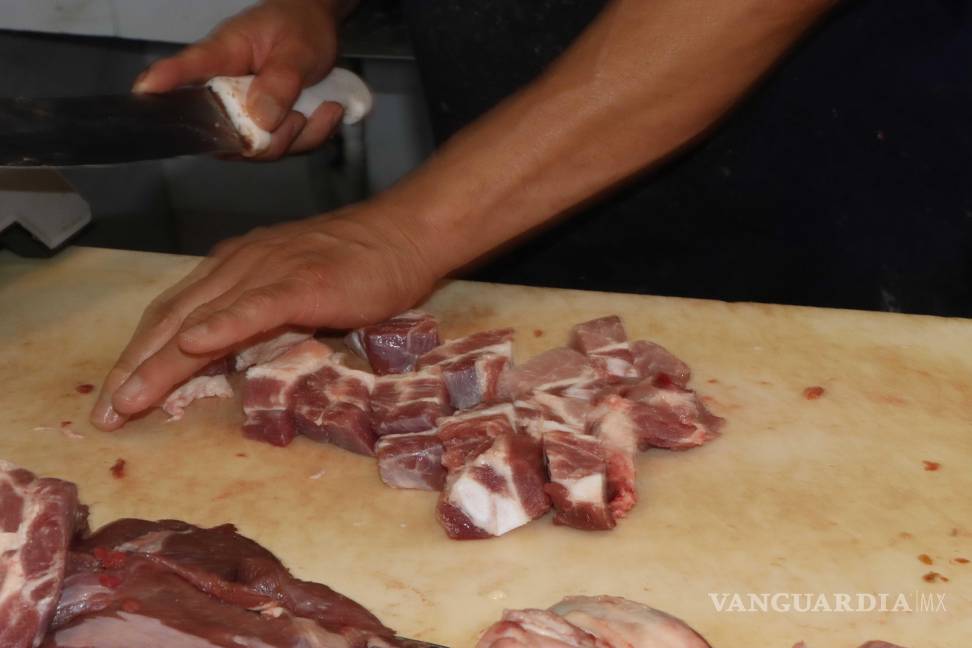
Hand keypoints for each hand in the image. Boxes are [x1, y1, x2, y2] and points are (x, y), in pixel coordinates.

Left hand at [90, 205, 435, 429]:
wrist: (404, 234)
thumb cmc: (358, 265)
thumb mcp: (295, 291)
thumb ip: (259, 317)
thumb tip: (231, 351)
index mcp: (235, 267)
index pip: (174, 312)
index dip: (141, 353)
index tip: (118, 394)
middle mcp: (240, 264)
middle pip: (174, 317)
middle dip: (135, 366)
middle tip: (107, 412)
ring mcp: (269, 271)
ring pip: (203, 317)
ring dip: (161, 360)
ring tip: (130, 398)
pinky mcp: (302, 283)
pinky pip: (254, 307)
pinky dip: (220, 326)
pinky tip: (192, 345)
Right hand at [133, 0, 349, 159]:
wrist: (318, 28)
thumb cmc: (299, 27)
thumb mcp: (298, 49)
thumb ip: (281, 81)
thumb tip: (262, 118)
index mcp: (223, 55)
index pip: (188, 67)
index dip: (165, 80)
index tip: (144, 91)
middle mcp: (224, 89)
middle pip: (224, 132)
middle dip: (269, 137)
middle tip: (300, 115)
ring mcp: (242, 113)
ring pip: (258, 148)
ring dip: (298, 137)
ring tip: (324, 107)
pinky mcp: (263, 128)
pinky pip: (283, 148)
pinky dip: (312, 137)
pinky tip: (328, 112)